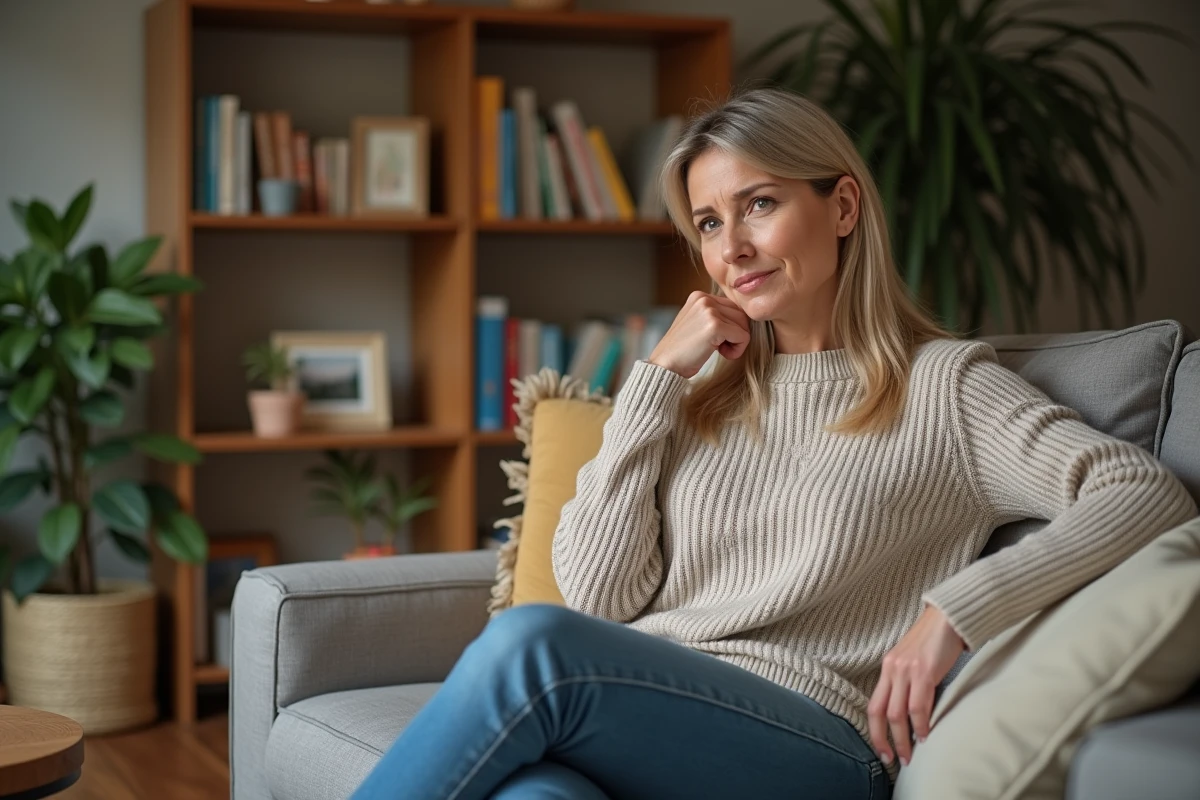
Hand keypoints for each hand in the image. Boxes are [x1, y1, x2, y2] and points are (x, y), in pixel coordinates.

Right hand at [648, 291, 751, 378]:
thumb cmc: (682, 351)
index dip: (730, 327)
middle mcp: (704, 299)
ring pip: (744, 326)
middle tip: (718, 347)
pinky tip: (721, 354)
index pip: (733, 307)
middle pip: (741, 315)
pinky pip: (743, 337)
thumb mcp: (696, 323)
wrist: (665, 366)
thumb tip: (743, 317)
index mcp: (699, 296)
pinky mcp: (714, 325)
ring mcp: (709, 311)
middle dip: (735, 334)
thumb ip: (715, 315)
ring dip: (736, 343)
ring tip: (717, 350)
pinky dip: (737, 350)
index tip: (714, 339)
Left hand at [867, 603, 964, 767]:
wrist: (947, 618)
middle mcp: (892, 669)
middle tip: (894, 759)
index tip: (881, 750)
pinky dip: (920, 724)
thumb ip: (907, 683)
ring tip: (910, 755)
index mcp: (887, 668)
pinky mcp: (923, 671)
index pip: (873, 705)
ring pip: (898, 713)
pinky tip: (925, 735)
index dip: (874, 731)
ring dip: (904, 738)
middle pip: (880, 713)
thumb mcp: (912, 662)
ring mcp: (906, 670)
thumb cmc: (933, 641)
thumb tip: (909, 713)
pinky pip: (918, 705)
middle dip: (885, 740)